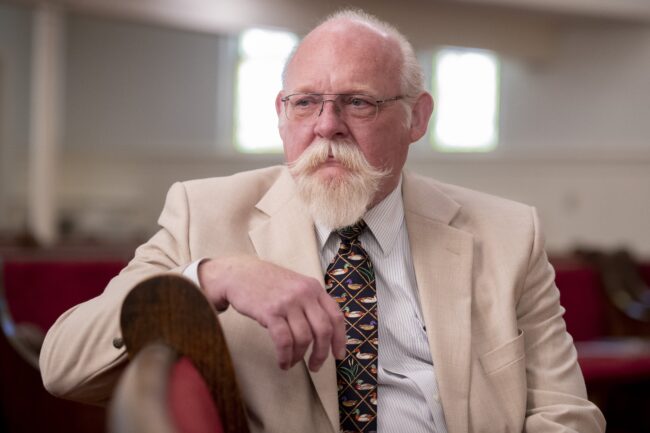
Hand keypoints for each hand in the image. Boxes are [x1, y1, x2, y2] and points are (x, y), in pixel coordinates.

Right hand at [198, 256, 345, 371]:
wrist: (239, 274)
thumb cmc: (267, 283)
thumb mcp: (295, 285)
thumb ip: (310, 303)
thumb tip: (325, 334)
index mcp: (314, 288)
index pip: (335, 316)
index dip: (340, 339)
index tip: (338, 355)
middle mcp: (304, 293)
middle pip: (323, 330)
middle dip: (321, 353)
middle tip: (315, 366)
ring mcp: (288, 302)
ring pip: (303, 338)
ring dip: (299, 356)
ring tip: (291, 363)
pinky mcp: (270, 312)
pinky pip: (284, 341)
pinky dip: (285, 356)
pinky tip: (282, 362)